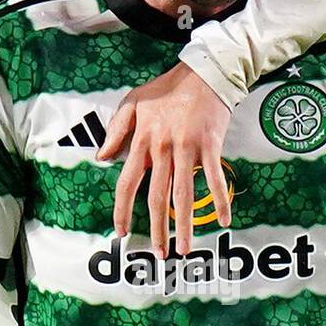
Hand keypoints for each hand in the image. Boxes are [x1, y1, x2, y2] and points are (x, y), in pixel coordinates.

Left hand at [97, 61, 232, 255]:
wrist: (204, 72)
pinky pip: (215, 179)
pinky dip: (220, 201)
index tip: (122, 233)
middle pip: (156, 197)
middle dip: (157, 229)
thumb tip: (101, 157)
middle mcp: (163, 149)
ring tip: (185, 249)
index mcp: (142, 142)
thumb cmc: (168, 88)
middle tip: (159, 254)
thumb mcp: (132, 102)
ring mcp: (187, 149)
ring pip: (183, 195)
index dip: (122, 210)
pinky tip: (224, 221)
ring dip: (185, 225)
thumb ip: (116, 130)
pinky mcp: (210, 146)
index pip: (127, 183)